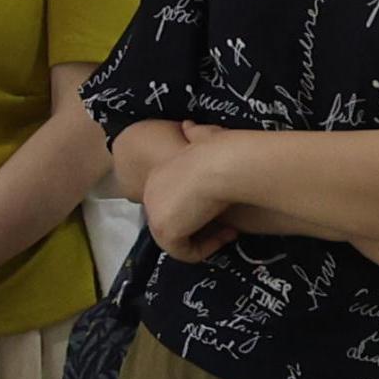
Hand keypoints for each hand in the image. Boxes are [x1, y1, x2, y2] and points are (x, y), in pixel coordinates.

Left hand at [126, 129, 244, 256]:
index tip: (221, 207)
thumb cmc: (219, 152)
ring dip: (205, 239)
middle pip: (171, 222)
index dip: (197, 209)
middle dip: (198, 227)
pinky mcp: (165, 231)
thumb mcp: (205, 140)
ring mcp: (154, 214)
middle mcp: (150, 195)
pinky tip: (227, 234)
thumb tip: (188, 126)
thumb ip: (196, 136)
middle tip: (226, 224)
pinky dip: (207, 249)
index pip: (171, 203)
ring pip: (177, 240)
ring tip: (228, 230)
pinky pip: (184, 252)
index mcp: (157, 176)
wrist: (221, 164)